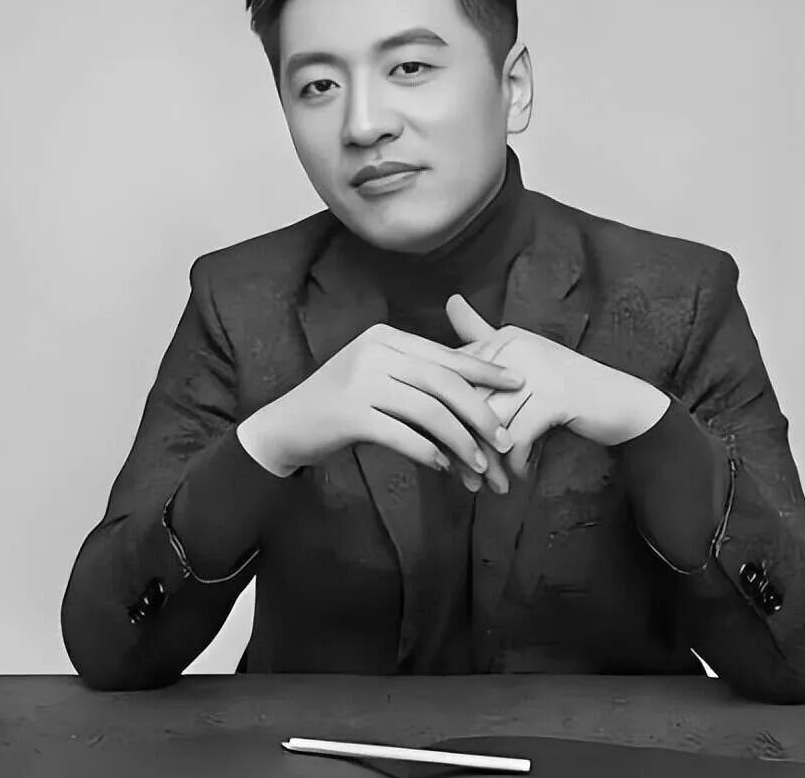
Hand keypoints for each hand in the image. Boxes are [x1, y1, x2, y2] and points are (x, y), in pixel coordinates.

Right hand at [238, 322, 521, 493]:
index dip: (485, 370)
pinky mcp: (348, 414)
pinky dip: (427, 452)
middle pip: (443, 382)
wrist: (286, 426)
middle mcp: (374, 352)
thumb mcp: (377, 376)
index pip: (445, 355)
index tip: (518, 383)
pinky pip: (402, 435)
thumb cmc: (341, 405)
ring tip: (479, 464)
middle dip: (480, 412)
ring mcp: (359, 382)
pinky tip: (443, 467)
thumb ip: (416, 376)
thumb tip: (472, 391)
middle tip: (505, 438)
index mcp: (386, 337)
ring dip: (459, 441)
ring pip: (427, 411)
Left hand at [446, 295, 669, 477]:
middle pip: (470, 403)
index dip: (448, 419)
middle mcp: (517, 346)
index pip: (456, 381)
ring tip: (489, 483)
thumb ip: (483, 335)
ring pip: (492, 423)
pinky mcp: (555, 396)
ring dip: (489, 461)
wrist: (622, 403)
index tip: (448, 451)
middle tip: (466, 478)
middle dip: (465, 446)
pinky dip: (516, 462)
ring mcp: (537, 369)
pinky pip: (519, 436)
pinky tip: (519, 476)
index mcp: (503, 337)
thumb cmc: (565, 387)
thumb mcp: (521, 361)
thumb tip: (450, 300)